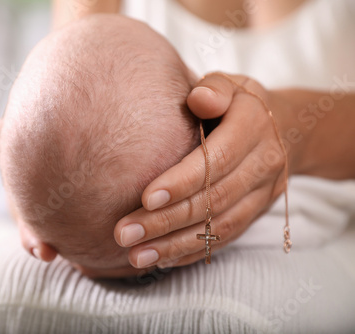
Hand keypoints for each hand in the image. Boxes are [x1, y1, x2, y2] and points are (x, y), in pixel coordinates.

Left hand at [114, 72, 289, 268]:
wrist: (285, 128)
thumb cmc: (238, 103)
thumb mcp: (229, 84)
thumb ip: (214, 89)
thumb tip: (198, 98)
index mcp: (253, 128)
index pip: (216, 161)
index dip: (181, 182)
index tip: (144, 198)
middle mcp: (263, 164)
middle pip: (213, 200)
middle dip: (166, 220)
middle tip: (124, 233)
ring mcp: (262, 194)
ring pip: (219, 227)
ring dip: (175, 244)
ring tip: (135, 255)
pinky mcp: (256, 213)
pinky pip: (225, 238)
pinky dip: (192, 250)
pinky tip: (160, 258)